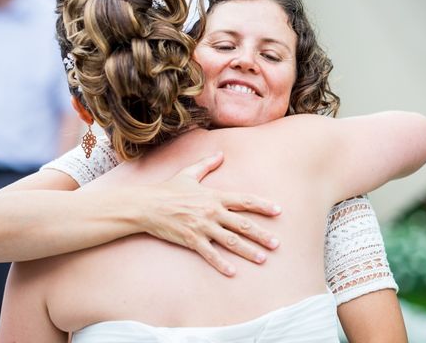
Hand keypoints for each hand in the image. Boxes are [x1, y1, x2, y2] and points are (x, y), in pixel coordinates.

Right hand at [142, 152, 281, 275]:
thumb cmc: (168, 189)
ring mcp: (202, 226)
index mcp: (214, 195)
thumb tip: (221, 154)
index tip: (278, 211)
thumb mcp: (188, 173)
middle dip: (261, 234)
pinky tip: (232, 272)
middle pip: (242, 224)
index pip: (243, 200)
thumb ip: (207, 164)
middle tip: (277, 244)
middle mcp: (212, 211)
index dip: (262, 205)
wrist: (147, 204)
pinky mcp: (191, 239)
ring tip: (262, 258)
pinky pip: (210, 254)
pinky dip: (221, 263)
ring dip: (248, 251)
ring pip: (231, 241)